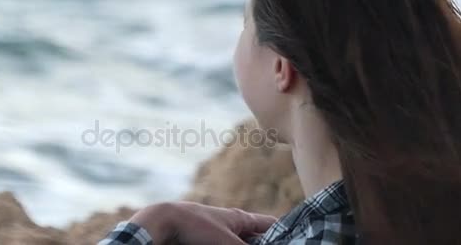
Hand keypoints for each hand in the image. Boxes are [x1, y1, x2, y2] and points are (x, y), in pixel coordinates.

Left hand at [129, 202, 275, 243]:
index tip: (298, 239)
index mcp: (240, 218)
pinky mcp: (206, 243)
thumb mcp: (227, 242)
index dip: (285, 232)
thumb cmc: (195, 226)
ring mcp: (218, 235)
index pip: (270, 224)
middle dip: (266, 244)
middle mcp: (231, 226)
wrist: (162, 223)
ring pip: (241, 243)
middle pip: (256, 239)